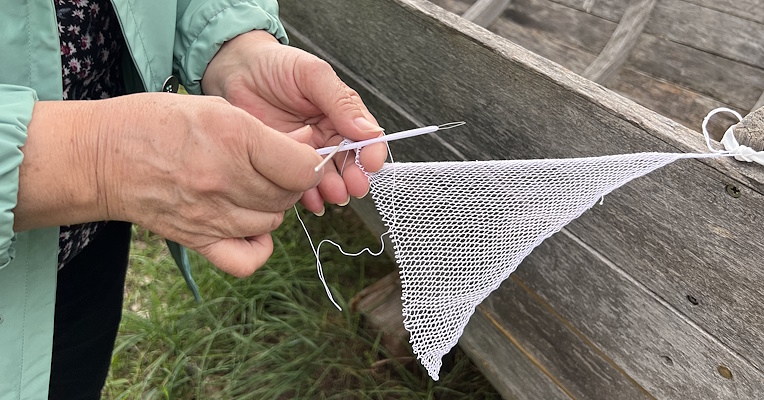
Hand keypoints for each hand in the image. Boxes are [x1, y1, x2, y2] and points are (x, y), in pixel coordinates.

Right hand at [17, 93, 322, 276]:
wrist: (100, 157)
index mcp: (234, 138)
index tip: (300, 155)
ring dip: (272, 206)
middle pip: (289, 195)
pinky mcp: (198, 240)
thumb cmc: (155, 122)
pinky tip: (249, 226)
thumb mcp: (214, 106)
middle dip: (289, 181)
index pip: (303, 168)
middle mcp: (226, 180)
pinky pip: (249, 260)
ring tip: (251, 188)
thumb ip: (264, 130)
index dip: (310, 162)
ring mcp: (212, 215)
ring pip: (274, 222)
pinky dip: (258, 246)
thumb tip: (307, 146)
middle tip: (270, 167)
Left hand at [202, 31, 387, 214]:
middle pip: (349, 163)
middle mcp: (327, 135)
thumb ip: (341, 102)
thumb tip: (369, 131)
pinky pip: (299, 183)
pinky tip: (311, 200)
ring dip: (334, 189)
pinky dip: (307, 195)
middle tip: (354, 187)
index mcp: (341, 113)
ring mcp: (306, 151)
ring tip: (333, 195)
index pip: (366, 137)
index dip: (372, 152)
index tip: (371, 163)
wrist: (235, 71)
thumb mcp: (312, 75)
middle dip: (354, 177)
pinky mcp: (283, 163)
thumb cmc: (276, 65)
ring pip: (327, 177)